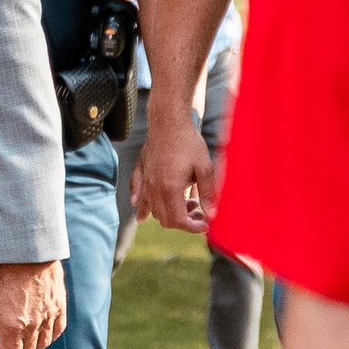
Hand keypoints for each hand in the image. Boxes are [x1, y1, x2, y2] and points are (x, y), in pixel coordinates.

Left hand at [0, 260, 65, 348]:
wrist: (27, 249)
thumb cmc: (1, 271)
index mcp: (13, 325)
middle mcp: (33, 325)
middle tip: (3, 345)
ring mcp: (49, 315)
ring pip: (42, 343)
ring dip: (30, 345)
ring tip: (20, 336)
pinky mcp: (60, 305)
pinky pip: (57, 329)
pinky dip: (49, 335)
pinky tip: (40, 330)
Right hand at [134, 109, 215, 232]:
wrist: (168, 121)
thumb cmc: (188, 143)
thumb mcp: (205, 167)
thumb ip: (208, 193)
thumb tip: (212, 214)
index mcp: (170, 189)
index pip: (178, 220)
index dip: (192, 227)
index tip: (205, 224)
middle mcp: (154, 188)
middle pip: (164, 219)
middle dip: (183, 222)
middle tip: (199, 212)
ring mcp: (145, 180)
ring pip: (151, 209)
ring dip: (168, 213)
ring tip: (186, 202)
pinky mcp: (141, 171)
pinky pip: (137, 193)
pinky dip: (140, 204)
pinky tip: (140, 208)